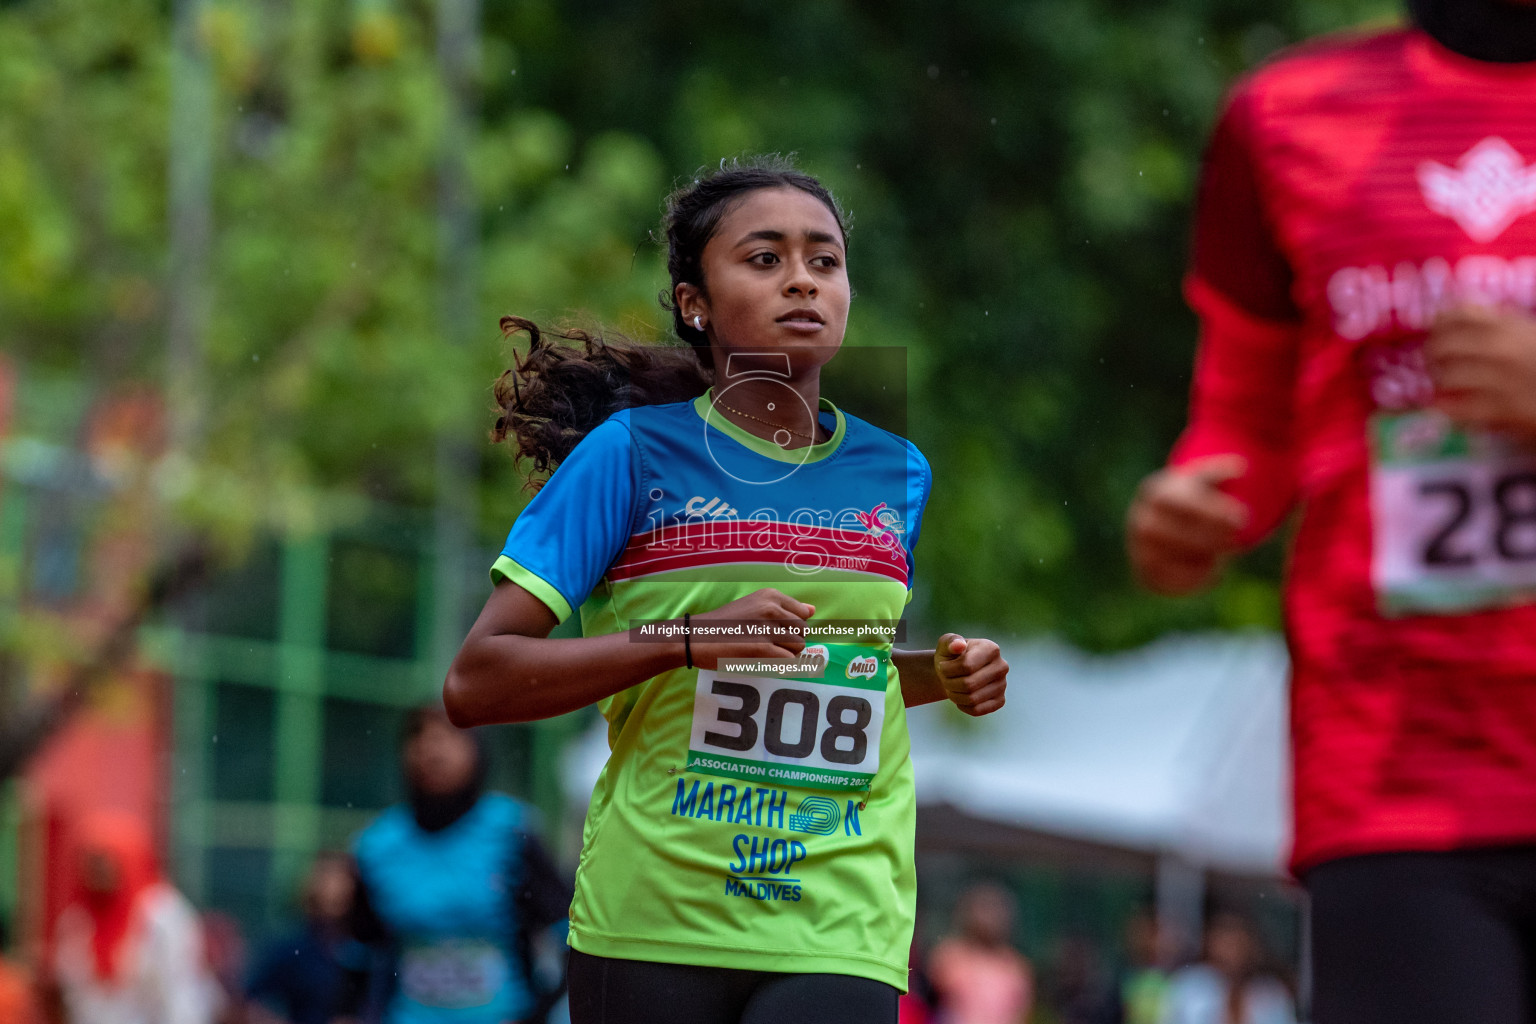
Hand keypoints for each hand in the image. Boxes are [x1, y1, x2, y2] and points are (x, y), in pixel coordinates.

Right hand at [687, 588, 813, 668]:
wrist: (698, 638)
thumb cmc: (725, 624)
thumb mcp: (753, 606)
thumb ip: (784, 608)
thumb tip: (812, 610)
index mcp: (770, 596)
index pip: (803, 613)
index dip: (792, 627)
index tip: (776, 631)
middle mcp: (771, 608)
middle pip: (803, 631)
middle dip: (791, 641)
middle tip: (768, 644)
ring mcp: (767, 628)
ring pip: (798, 646)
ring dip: (786, 653)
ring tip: (765, 652)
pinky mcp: (762, 648)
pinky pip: (789, 660)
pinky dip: (780, 664)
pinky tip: (763, 659)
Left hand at [934, 634, 1006, 715]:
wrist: (956, 672)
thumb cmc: (951, 656)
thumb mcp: (946, 645)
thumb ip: (950, 641)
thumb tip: (959, 645)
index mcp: (991, 649)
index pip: (966, 666)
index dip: (948, 669)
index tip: (942, 666)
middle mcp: (1001, 666)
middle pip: (969, 684)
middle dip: (950, 683)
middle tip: (945, 679)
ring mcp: (1003, 684)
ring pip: (972, 699)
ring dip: (954, 695)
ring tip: (952, 687)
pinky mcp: (1000, 700)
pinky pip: (977, 710)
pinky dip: (963, 706)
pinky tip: (960, 696)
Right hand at [1126, 454, 1248, 595]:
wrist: (1160, 520)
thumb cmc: (1190, 497)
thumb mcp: (1203, 479)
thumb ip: (1220, 472)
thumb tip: (1241, 468)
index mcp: (1154, 492)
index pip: (1180, 502)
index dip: (1212, 512)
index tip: (1242, 519)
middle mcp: (1139, 520)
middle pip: (1169, 532)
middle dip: (1207, 540)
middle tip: (1237, 543)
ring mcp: (1137, 547)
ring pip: (1163, 559)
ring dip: (1198, 561)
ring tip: (1223, 558)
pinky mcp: (1141, 571)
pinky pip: (1162, 581)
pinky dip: (1190, 582)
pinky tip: (1215, 575)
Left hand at [1426, 304, 1535, 438]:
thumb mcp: (1529, 335)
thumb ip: (1500, 322)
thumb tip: (1456, 305)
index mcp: (1513, 325)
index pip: (1460, 313)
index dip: (1440, 323)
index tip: (1436, 332)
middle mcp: (1505, 348)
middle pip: (1444, 345)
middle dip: (1432, 355)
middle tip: (1434, 363)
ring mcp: (1504, 379)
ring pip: (1448, 377)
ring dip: (1439, 382)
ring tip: (1442, 386)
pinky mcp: (1505, 411)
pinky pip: (1459, 409)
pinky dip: (1447, 408)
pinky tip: (1448, 407)